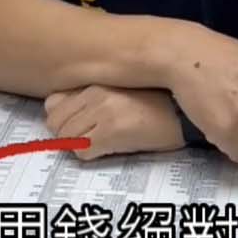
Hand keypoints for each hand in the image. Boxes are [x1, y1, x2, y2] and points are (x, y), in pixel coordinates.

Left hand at [43, 85, 183, 160]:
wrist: (184, 114)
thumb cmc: (154, 104)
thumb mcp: (118, 91)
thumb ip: (88, 95)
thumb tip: (55, 108)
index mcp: (96, 82)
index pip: (52, 103)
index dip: (62, 119)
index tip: (76, 124)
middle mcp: (96, 94)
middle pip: (55, 123)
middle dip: (68, 134)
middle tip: (90, 137)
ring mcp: (103, 112)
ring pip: (66, 138)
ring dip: (81, 145)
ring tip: (102, 141)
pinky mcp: (113, 132)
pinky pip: (82, 151)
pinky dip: (92, 155)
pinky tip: (110, 148)